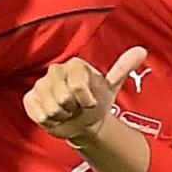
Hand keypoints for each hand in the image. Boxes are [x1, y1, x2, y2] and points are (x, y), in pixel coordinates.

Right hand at [26, 43, 145, 137]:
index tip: (90, 102)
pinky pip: (39, 114)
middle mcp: (55, 71)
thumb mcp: (111, 86)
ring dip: (63, 116)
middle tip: (78, 108)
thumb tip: (142, 50)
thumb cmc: (97, 102)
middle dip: (74, 109)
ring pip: (52, 108)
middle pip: (63, 98)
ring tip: (68, 112)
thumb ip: (123, 67)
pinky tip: (56, 116)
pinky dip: (50, 121)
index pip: (77, 84)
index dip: (85, 99)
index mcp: (74, 65)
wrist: (83, 122)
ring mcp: (40, 85)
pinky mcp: (30, 99)